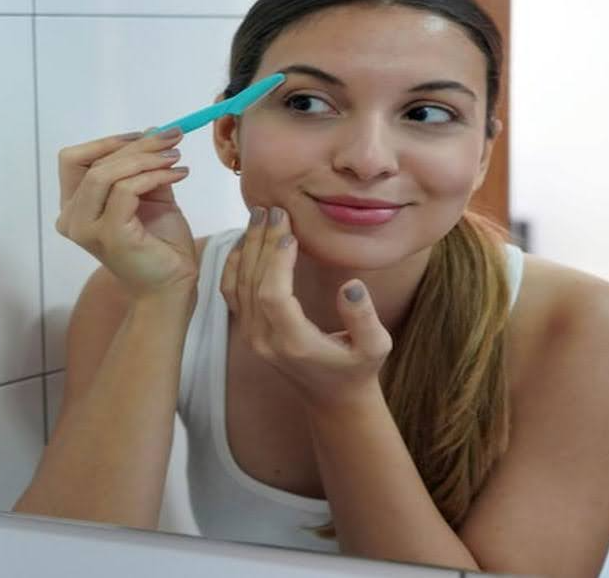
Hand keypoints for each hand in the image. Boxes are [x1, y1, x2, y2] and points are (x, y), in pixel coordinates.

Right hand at [55, 128, 196, 297]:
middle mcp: (71, 219)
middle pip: (93, 163)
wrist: (171, 284)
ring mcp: (85, 229)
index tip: (145, 134)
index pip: (73, 160)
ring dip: (146, 158)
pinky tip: (178, 174)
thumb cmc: (159, 243)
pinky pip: (125, 190)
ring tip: (176, 157)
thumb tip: (152, 131)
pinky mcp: (108, 235)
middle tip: (172, 137)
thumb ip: (143, 167)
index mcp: (74, 208)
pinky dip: (154, 176)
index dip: (106, 142)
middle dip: (136, 145)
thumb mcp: (149, 195)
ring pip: (106, 174)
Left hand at [220, 207, 392, 404]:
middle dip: (262, 243)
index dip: (277, 261)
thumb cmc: (357, 369)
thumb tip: (351, 286)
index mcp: (294, 343)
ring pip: (238, 284)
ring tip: (260, 215)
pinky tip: (247, 239)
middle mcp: (264, 340)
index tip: (292, 234)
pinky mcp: (247, 330)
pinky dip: (234, 263)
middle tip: (275, 210)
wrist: (332, 398)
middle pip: (252, 284)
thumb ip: (363, 318)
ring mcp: (251, 336)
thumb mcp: (376, 347)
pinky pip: (232, 292)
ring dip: (247, 247)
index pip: (273, 295)